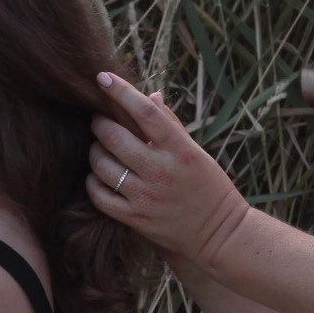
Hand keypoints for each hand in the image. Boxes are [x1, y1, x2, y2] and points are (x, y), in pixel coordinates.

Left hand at [86, 75, 252, 266]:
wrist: (220, 234)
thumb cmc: (209, 187)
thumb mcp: (196, 152)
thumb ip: (170, 124)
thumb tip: (150, 95)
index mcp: (180, 150)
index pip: (145, 113)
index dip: (121, 91)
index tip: (103, 78)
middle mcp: (162, 171)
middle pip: (115, 137)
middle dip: (100, 123)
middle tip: (99, 120)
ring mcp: (147, 196)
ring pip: (102, 165)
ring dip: (94, 152)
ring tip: (98, 148)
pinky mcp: (136, 219)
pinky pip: (100, 196)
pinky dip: (93, 181)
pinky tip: (98, 175)